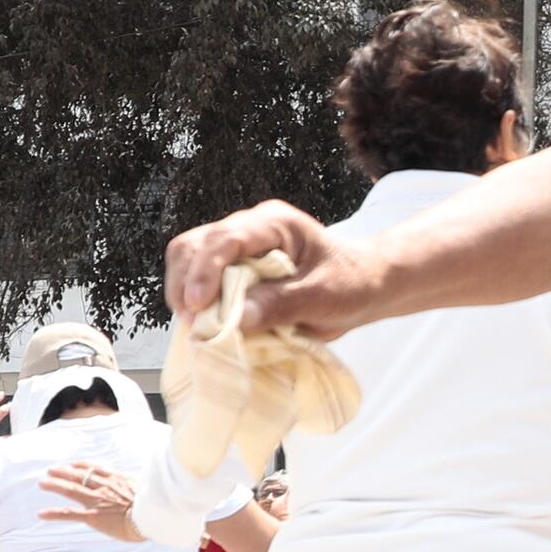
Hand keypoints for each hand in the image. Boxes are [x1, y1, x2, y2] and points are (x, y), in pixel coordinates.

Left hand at [40, 460, 145, 541]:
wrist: (151, 515)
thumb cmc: (154, 503)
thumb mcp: (150, 486)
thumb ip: (143, 483)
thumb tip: (153, 479)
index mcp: (117, 480)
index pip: (96, 470)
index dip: (83, 466)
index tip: (74, 465)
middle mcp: (103, 487)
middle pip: (79, 476)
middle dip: (64, 472)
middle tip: (51, 470)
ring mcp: (96, 501)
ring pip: (70, 490)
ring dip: (55, 485)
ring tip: (42, 483)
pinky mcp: (92, 516)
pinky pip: (69, 513)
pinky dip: (53, 513)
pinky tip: (41, 514)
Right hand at [170, 201, 369, 338]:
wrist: (365, 286)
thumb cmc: (351, 283)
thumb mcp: (323, 296)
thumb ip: (282, 304)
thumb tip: (236, 319)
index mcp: (273, 224)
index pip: (225, 238)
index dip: (206, 271)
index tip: (200, 305)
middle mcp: (248, 229)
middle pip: (193, 246)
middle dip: (186, 284)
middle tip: (194, 324)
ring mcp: (237, 250)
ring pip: (187, 261)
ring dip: (185, 295)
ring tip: (197, 327)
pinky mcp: (232, 271)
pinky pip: (198, 282)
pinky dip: (195, 304)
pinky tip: (204, 325)